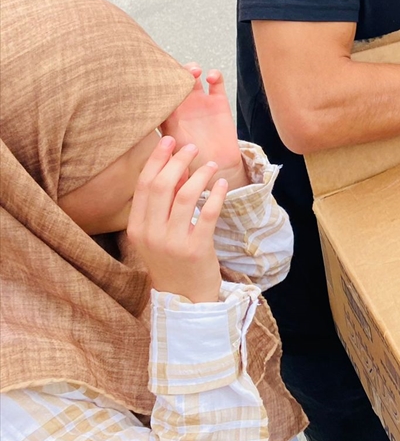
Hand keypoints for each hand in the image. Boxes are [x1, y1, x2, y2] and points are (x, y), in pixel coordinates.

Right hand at [126, 137, 227, 303]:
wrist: (184, 299)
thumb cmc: (172, 261)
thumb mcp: (156, 235)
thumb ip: (161, 206)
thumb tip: (176, 168)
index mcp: (137, 228)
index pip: (144, 185)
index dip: (156, 159)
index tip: (168, 141)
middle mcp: (151, 233)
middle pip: (162, 185)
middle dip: (177, 161)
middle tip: (192, 147)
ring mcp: (173, 242)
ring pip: (186, 195)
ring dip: (200, 174)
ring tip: (212, 165)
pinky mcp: (196, 248)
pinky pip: (208, 213)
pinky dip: (216, 194)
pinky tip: (222, 184)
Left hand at [161, 66, 247, 188]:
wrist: (216, 167)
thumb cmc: (192, 162)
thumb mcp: (173, 152)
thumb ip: (164, 141)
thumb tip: (151, 133)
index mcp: (168, 116)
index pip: (158, 95)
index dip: (157, 84)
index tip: (156, 80)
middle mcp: (183, 106)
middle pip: (174, 81)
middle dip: (173, 72)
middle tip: (176, 74)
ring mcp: (200, 102)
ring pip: (193, 77)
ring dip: (192, 69)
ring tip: (194, 72)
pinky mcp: (219, 101)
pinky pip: (216, 82)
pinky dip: (214, 75)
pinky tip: (211, 77)